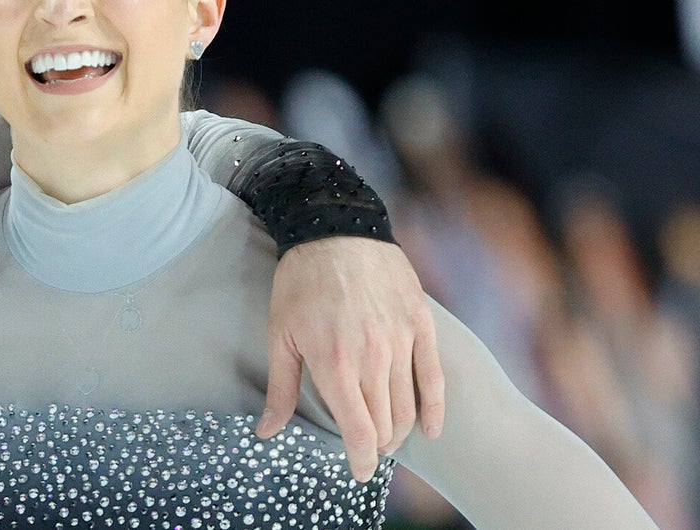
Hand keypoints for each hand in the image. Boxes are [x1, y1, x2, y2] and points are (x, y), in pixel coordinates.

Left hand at [257, 236, 443, 481]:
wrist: (336, 228)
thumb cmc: (300, 283)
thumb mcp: (280, 334)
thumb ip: (280, 389)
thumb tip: (265, 433)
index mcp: (334, 363)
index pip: (359, 431)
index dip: (361, 460)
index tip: (357, 471)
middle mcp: (373, 357)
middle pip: (386, 424)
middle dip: (376, 446)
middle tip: (367, 451)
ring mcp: (401, 340)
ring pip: (409, 405)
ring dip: (400, 431)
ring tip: (387, 440)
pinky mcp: (421, 324)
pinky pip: (434, 377)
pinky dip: (434, 408)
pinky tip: (430, 429)